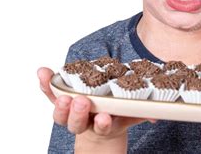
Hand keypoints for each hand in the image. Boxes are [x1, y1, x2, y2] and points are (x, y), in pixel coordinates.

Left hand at [37, 67, 152, 140]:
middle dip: (78, 113)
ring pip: (61, 113)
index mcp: (103, 125)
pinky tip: (43, 73)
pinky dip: (46, 85)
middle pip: (77, 123)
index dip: (103, 124)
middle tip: (82, 102)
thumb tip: (156, 115)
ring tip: (62, 94)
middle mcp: (85, 121)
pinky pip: (51, 93)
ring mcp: (72, 111)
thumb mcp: (131, 117)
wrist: (102, 122)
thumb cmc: (118, 115)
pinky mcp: (62, 99)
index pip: (102, 127)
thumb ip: (142, 114)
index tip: (105, 119)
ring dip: (60, 103)